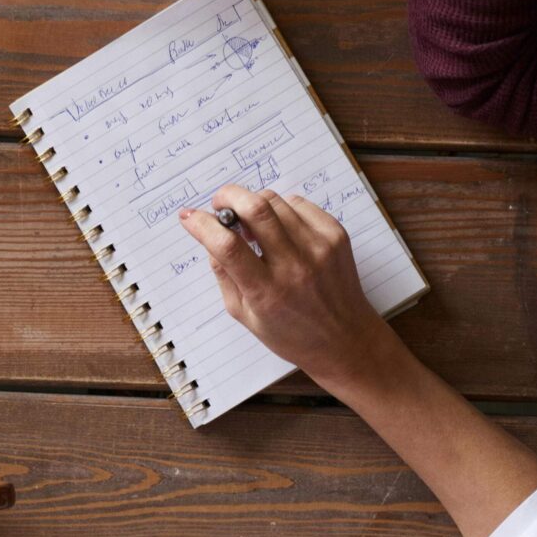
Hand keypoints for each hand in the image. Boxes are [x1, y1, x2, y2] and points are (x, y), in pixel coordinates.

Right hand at [179, 185, 390, 390]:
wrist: (347, 340)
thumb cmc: (291, 334)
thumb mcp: (244, 315)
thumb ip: (223, 274)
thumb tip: (209, 236)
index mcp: (267, 292)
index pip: (228, 246)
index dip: (202, 225)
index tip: (189, 217)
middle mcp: (295, 267)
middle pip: (255, 209)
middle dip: (228, 196)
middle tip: (219, 204)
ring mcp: (319, 248)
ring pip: (275, 201)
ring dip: (253, 202)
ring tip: (249, 222)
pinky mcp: (336, 235)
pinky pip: (298, 203)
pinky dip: (280, 207)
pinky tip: (278, 226)